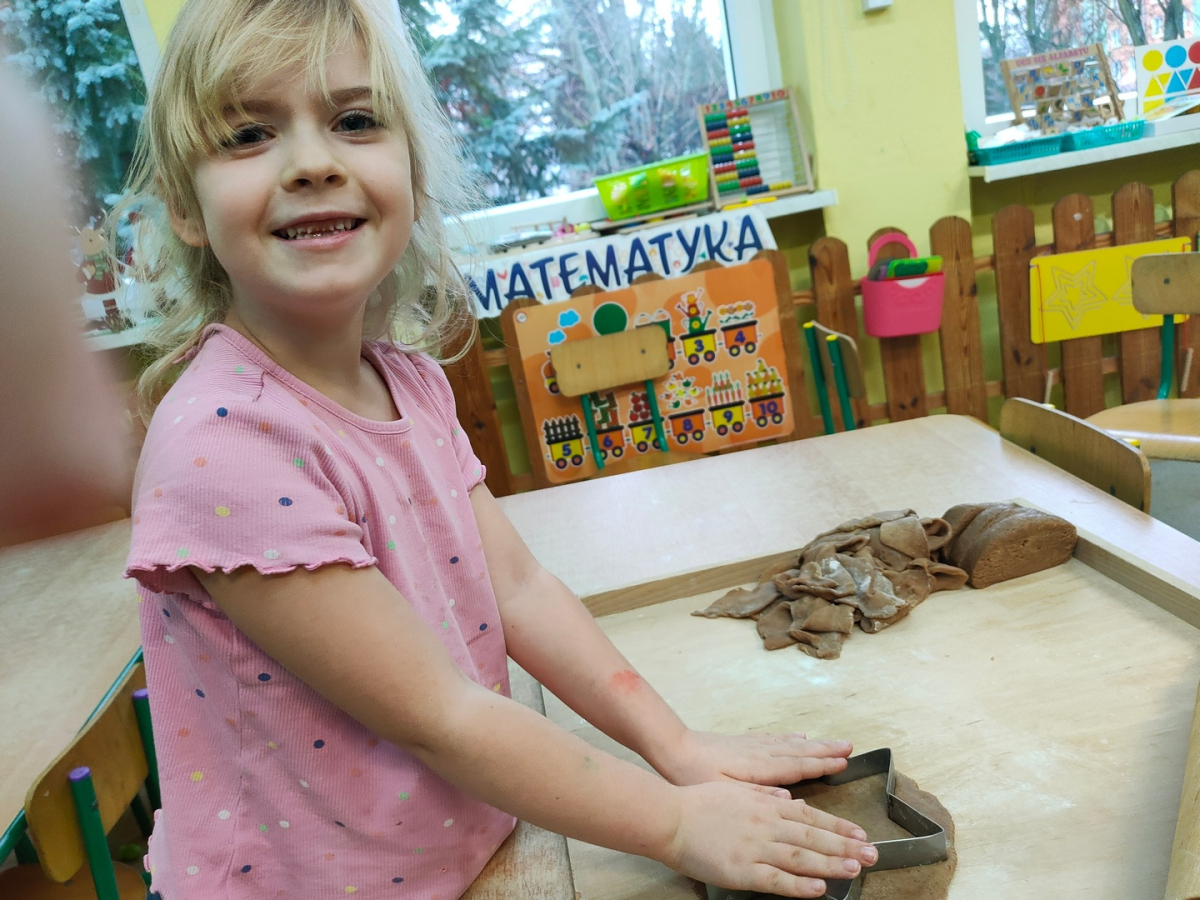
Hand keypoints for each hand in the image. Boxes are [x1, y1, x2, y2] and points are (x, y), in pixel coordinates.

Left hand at [655, 728, 851, 789]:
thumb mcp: (721, 792)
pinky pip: (775, 739)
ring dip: (815, 744)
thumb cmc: (693, 774)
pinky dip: (791, 739)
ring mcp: (752, 746)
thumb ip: (756, 796)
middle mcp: (759, 753)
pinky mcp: (743, 742)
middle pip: (799, 752)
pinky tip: (798, 737)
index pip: (796, 767)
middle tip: (851, 748)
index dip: (822, 765)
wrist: (672, 748)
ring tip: (834, 742)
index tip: (844, 762)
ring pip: (790, 744)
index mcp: (757, 768)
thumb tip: (789, 799)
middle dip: (826, 751)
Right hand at [658, 781, 876, 896]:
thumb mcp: (735, 789)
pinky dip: (800, 885)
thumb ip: (763, 794)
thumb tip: (787, 797)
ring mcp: (755, 847)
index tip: (859, 833)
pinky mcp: (742, 870)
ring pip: (801, 856)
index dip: (837, 825)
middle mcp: (766, 823)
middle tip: (872, 853)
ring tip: (855, 868)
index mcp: (765, 804)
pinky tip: (818, 888)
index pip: (810, 815)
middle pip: (813, 835)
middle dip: (845, 845)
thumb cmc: (697, 802)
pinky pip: (776, 880)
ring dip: (830, 863)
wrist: (669, 817)